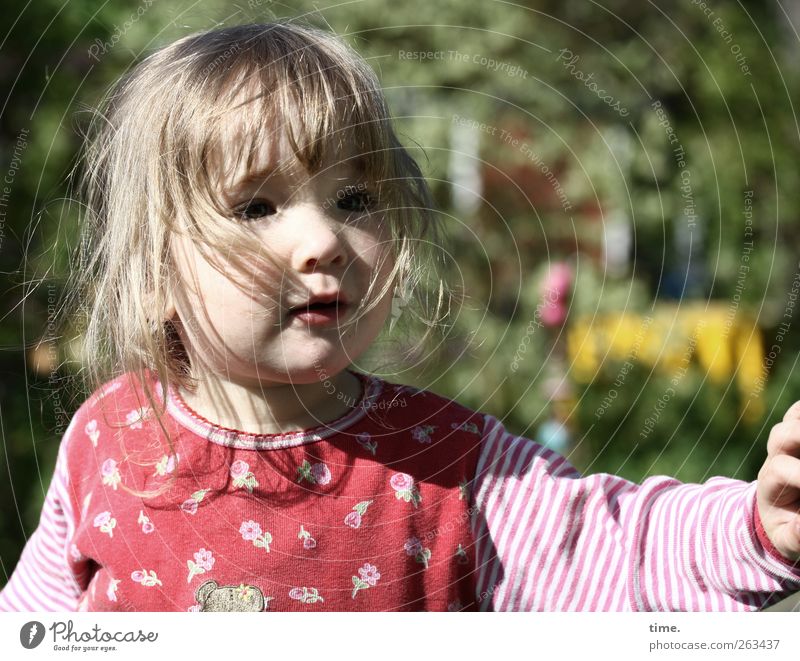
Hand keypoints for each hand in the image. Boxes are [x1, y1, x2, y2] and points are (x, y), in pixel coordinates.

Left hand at [756, 401, 799, 562]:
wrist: (782, 511)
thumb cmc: (788, 527)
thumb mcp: (786, 540)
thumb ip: (794, 536)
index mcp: (769, 482)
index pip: (781, 469)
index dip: (799, 473)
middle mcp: (776, 455)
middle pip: (782, 435)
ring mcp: (787, 440)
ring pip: (792, 418)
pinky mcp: (798, 430)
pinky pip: (799, 412)